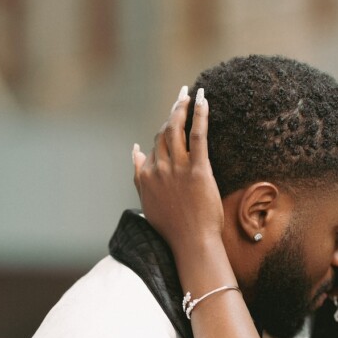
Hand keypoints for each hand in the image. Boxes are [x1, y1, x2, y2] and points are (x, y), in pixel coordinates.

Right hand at [133, 86, 223, 264]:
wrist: (191, 243)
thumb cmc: (173, 228)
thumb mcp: (147, 200)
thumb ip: (139, 174)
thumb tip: (134, 150)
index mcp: (145, 175)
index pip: (153, 145)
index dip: (163, 133)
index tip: (172, 121)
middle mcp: (158, 168)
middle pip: (164, 132)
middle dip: (172, 112)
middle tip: (181, 96)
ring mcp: (177, 168)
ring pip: (177, 129)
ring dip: (182, 107)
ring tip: (189, 94)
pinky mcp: (198, 170)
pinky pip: (198, 135)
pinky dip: (200, 114)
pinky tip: (203, 100)